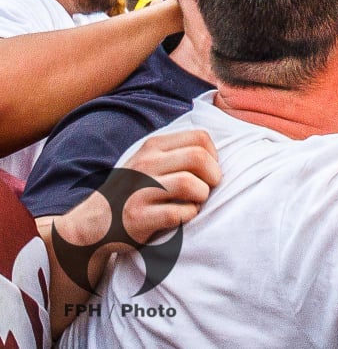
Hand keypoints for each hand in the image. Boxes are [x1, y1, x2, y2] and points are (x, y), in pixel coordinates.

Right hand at [54, 128, 219, 257]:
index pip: (200, 138)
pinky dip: (188, 216)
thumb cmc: (132, 193)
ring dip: (201, 197)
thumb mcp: (149, 162)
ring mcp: (139, 190)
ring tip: (193, 203)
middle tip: (206, 189)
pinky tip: (179, 218)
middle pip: (199, 158)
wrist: (92, 226)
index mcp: (152, 147)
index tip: (207, 172)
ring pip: (191, 184)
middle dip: (212, 176)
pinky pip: (179, 213)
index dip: (213, 156)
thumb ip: (177, 152)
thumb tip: (218, 151)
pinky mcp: (137, 217)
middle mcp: (145, 164)